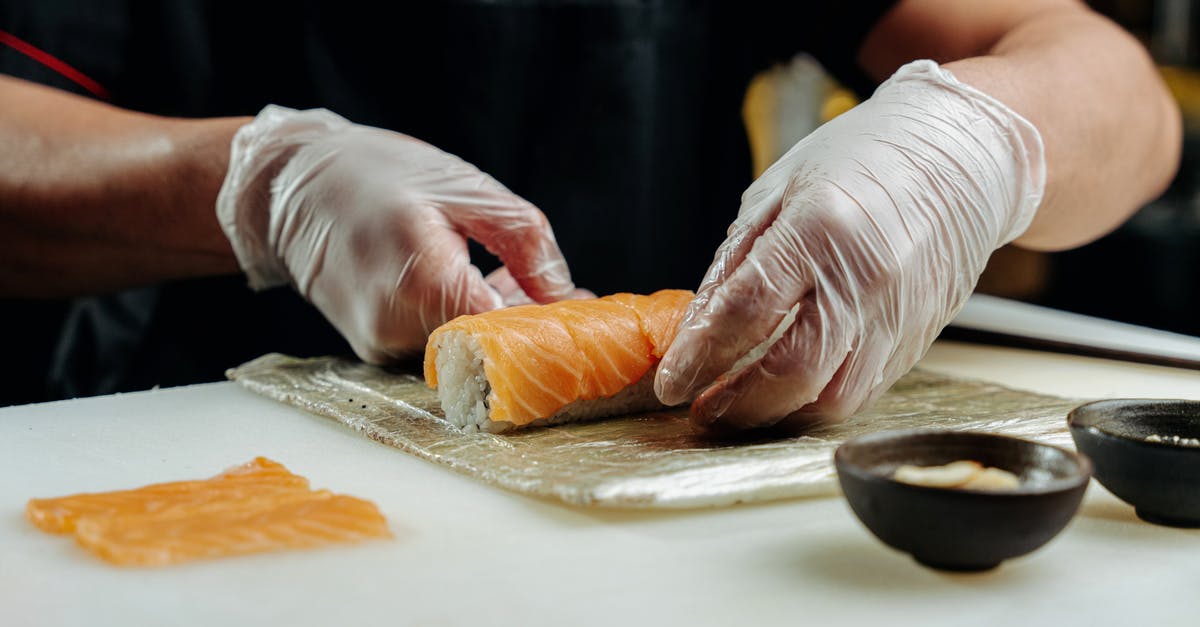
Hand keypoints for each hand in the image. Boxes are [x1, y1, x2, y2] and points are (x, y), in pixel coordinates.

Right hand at [217, 106, 576, 362]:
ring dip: (499, 324)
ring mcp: (379, 343)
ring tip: (515, 281)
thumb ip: (525, 242)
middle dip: (530, 326)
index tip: (584, 313)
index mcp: (422, 277)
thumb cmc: (374, 173)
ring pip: (465, 349)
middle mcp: (395, 323)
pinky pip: (437, 345)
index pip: (506, 330)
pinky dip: (465, 322)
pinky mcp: (372, 348)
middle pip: (488, 347)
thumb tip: (566, 294)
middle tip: (566, 299)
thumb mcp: (466, 187)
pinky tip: (478, 287)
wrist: (287, 187)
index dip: (549, 325)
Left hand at [655, 61, 1044, 430]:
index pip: (746, 312)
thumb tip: (696, 328)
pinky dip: (817, 401)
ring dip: (777, 415)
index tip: (670, 384)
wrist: (960, 157)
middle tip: (702, 408)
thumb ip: (735, 262)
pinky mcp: (918, 338)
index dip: (700, 357)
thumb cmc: (862, 161)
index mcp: (820, 228)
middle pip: (791, 372)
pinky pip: (863, 390)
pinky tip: (787, 393)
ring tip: (740, 408)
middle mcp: (865, 279)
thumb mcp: (778, 189)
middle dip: (736, 404)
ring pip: (832, 398)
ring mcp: (898, 314)